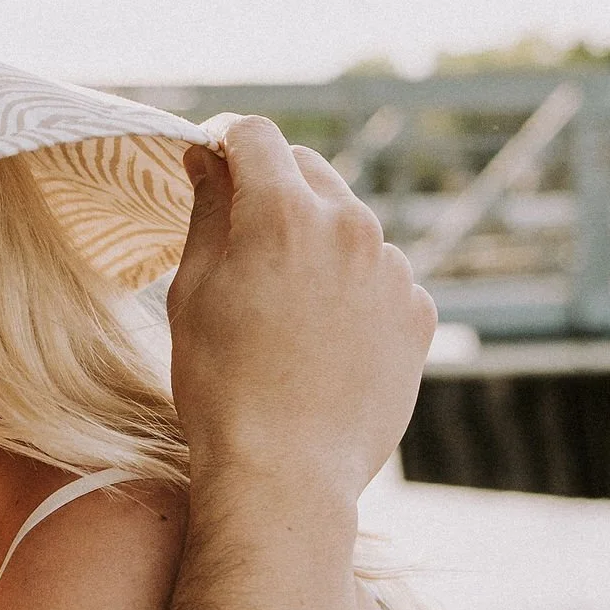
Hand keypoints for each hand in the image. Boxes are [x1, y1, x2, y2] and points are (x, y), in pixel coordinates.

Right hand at [167, 121, 433, 506]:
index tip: (213, 157)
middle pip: (308, 170)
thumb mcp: (192, 294)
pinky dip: (353, 289)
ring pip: (349, 225)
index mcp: (284, 213)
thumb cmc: (222, 387)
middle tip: (242, 233)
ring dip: (318, 241)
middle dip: (273, 185)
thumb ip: (206, 212)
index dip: (227, 139)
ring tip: (285, 306)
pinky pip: (381, 277)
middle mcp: (350, 227)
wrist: (287, 474)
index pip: (256, 135)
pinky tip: (323, 338)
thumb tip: (207, 161)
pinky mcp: (417, 313)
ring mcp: (392, 270)